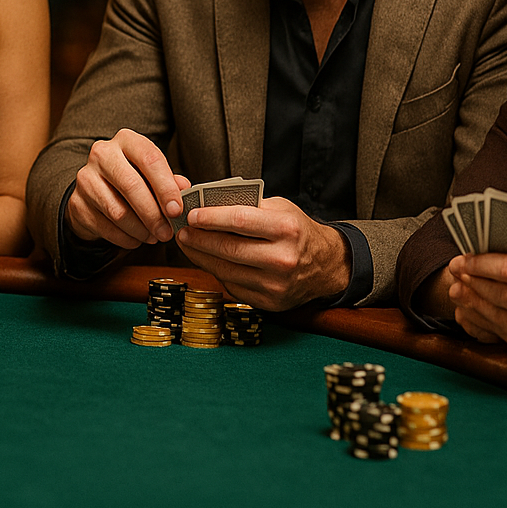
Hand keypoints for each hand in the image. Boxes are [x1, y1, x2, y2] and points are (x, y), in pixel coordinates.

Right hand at [65, 129, 190, 248]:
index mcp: (126, 140)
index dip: (165, 187)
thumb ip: (169, 180)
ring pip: (117, 211)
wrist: (95, 190)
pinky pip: (105, 226)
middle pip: (131, 185)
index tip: (177, 211)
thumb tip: (185, 189)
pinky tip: (136, 239)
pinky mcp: (76, 203)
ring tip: (153, 237)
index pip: (149, 159)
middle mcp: (102, 154)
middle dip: (153, 214)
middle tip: (167, 232)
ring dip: (140, 230)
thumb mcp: (151, 174)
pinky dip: (125, 238)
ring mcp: (85, 178)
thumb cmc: (132, 178)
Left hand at [176, 196, 351, 310]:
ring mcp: (277, 284)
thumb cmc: (296, 230)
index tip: (192, 215)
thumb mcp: (279, 209)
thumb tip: (206, 204)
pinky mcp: (270, 303)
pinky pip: (233, 286)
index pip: (240, 220)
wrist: (325, 265)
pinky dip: (216, 272)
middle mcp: (284, 259)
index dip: (211, 217)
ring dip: (201, 257)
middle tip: (181, 230)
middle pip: (229, 248)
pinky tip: (207, 260)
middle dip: (199, 239)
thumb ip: (247, 206)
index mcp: (287, 229)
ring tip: (187, 244)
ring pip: (226, 270)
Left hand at [446, 253, 506, 375]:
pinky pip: (501, 334)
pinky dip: (482, 322)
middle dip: (469, 280)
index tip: (462, 258)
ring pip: (494, 314)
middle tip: (454, 272)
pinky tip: (470, 312)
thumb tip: (486, 255)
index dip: (478, 262)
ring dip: (470, 301)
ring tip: (457, 290)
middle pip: (496, 291)